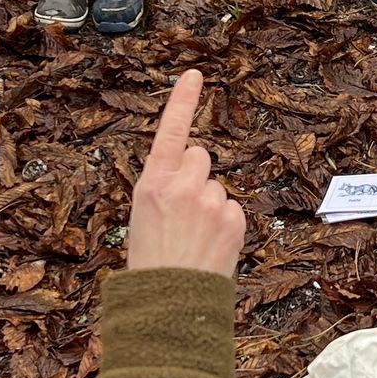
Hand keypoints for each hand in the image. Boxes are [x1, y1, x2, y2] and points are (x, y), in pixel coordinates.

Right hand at [126, 68, 245, 275]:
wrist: (169, 303)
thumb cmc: (150, 263)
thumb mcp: (142, 217)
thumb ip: (164, 188)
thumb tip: (186, 176)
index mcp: (152, 182)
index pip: (171, 130)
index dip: (183, 100)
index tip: (195, 74)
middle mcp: (183, 185)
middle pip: (201, 157)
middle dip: (196, 175)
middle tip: (184, 210)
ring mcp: (211, 201)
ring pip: (217, 187)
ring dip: (210, 205)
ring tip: (194, 237)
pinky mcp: (234, 218)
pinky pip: (232, 209)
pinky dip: (225, 224)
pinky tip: (210, 245)